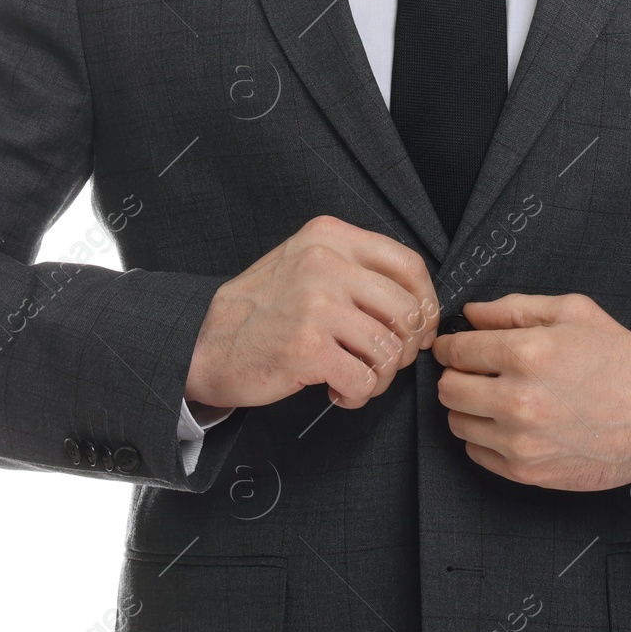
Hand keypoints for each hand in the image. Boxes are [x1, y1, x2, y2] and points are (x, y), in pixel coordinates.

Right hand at [184, 215, 439, 409]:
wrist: (204, 343)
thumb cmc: (262, 309)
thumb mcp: (306, 261)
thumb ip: (356, 269)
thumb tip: (418, 303)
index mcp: (330, 236)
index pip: (408, 264)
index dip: (426, 303)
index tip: (421, 328)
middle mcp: (325, 262)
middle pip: (408, 310)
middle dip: (406, 348)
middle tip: (384, 362)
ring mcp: (317, 304)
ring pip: (390, 350)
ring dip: (380, 377)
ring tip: (356, 379)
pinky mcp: (308, 348)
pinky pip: (364, 380)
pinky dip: (358, 395)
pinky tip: (337, 390)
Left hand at [432, 293, 630, 490]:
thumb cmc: (620, 360)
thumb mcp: (573, 311)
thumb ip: (514, 307)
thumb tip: (471, 314)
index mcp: (526, 353)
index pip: (456, 350)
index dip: (452, 345)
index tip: (457, 346)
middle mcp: (517, 400)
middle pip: (448, 389)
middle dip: (457, 375)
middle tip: (476, 371)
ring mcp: (521, 442)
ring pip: (457, 423)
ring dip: (469, 408)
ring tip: (496, 397)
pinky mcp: (527, 472)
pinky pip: (476, 454)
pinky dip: (484, 438)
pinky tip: (510, 423)